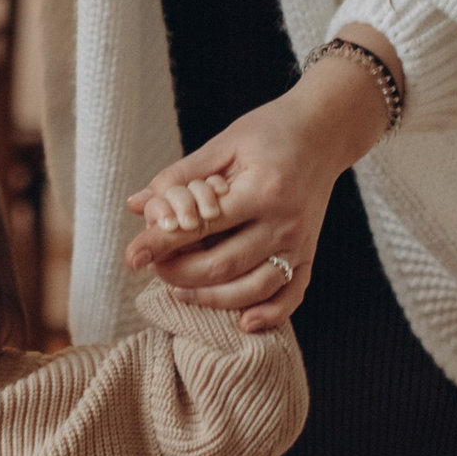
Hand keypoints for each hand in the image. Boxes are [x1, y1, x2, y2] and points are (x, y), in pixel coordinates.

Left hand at [124, 37, 399, 336]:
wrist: (324, 132)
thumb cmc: (268, 132)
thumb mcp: (223, 144)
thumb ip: (180, 177)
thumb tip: (136, 205)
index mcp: (262, 189)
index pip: (203, 225)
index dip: (163, 242)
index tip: (132, 255)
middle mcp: (285, 221)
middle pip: (225, 265)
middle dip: (181, 274)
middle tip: (154, 269)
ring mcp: (300, 242)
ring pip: (253, 288)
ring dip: (211, 298)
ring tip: (180, 291)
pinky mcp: (310, 254)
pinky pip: (291, 294)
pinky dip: (269, 314)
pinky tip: (241, 323)